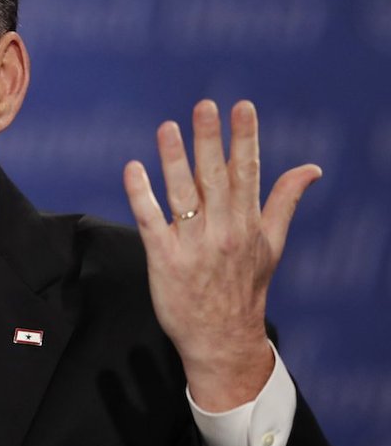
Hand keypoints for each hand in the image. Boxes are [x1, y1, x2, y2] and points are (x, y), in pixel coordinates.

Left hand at [123, 100, 319, 411]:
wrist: (221, 339)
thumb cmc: (244, 288)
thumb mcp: (271, 245)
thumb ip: (284, 202)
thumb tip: (311, 169)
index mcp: (248, 223)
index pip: (248, 173)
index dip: (245, 138)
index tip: (242, 107)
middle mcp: (222, 231)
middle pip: (215, 177)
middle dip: (210, 140)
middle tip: (204, 106)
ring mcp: (192, 245)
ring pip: (182, 194)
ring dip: (173, 159)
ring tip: (167, 128)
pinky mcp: (164, 259)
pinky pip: (150, 220)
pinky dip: (142, 194)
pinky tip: (133, 168)